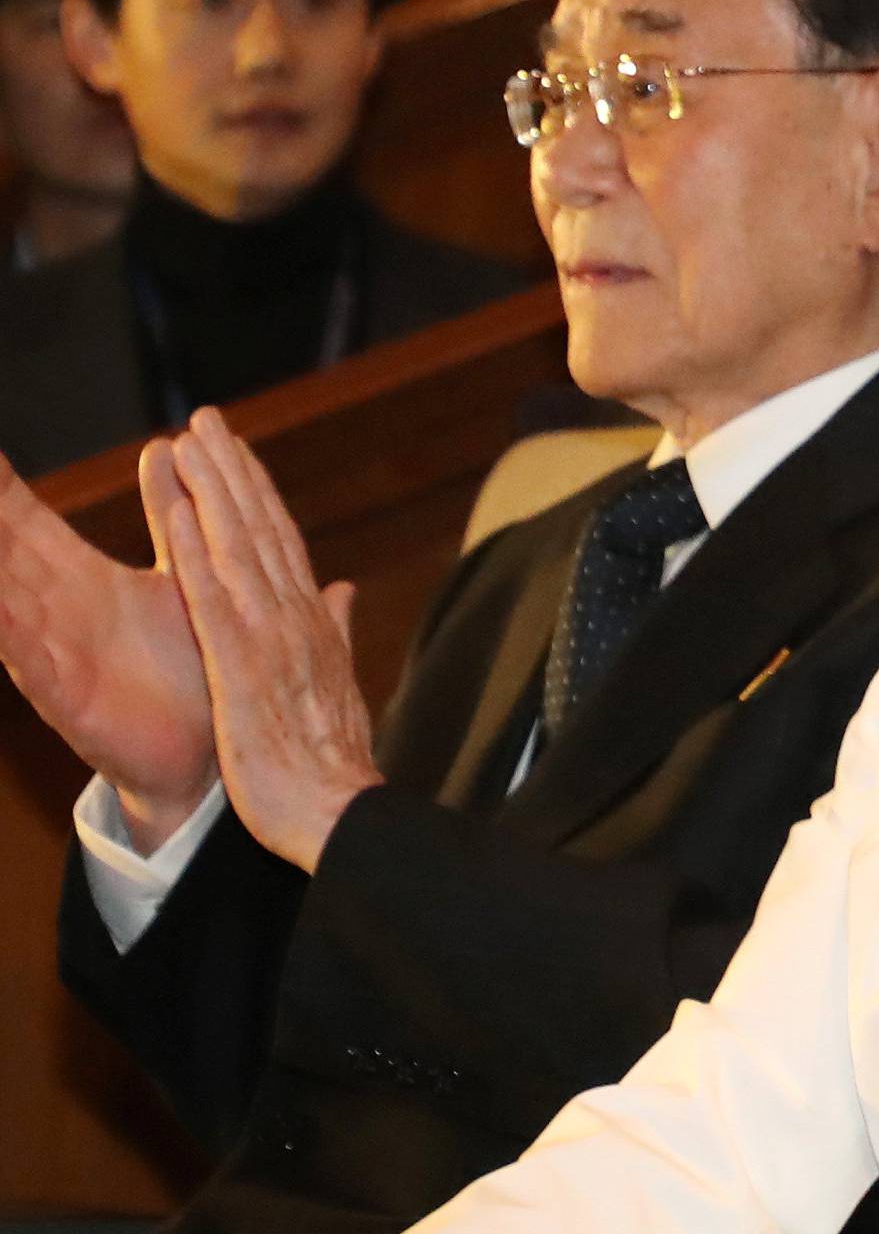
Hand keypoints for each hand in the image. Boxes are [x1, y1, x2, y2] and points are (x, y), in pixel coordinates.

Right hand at [0, 442, 214, 844]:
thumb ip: (169, 513)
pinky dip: (10, 637)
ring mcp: (53, 653)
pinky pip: (29, 663)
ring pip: (0, 599)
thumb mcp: (178, 574)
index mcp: (76, 577)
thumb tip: (167, 446)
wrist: (204, 750)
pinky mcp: (66, 698)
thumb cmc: (187, 661)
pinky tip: (0, 614)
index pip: (20, 517)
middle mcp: (53, 610)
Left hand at [163, 409, 381, 872]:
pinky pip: (215, 604)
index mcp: (311, 627)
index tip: (239, 451)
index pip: (282, 545)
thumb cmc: (333, 764)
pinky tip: (177, 519)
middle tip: (208, 418)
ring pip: (238, 552)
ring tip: (190, 442)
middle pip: (261, 531)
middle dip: (233, 471)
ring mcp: (269, 642)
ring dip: (214, 494)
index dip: (259, 494)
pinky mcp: (241, 671)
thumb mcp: (339, 687)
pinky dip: (196, 557)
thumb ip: (337, 630)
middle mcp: (294, 621)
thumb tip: (346, 589)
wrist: (340, 815)